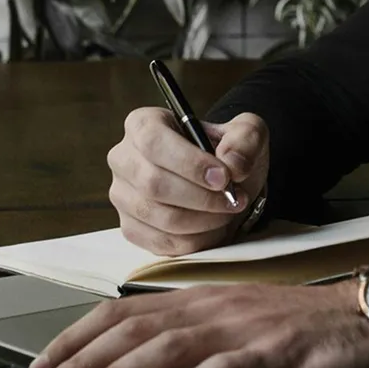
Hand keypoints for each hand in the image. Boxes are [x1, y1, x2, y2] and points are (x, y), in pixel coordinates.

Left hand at [27, 283, 368, 367]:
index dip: (79, 336)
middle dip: (81, 357)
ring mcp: (241, 328)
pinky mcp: (273, 352)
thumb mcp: (236, 328)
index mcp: (200, 301)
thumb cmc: (300, 327)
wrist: (365, 315)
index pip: (124, 313)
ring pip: (167, 346)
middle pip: (134, 328)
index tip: (43, 362)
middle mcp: (213, 308)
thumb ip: (192, 343)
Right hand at [107, 107, 270, 256]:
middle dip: (201, 197)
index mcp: (142, 124)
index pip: (153, 142)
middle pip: (153, 183)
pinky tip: (214, 228)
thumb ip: (244, 140)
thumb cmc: (226, 151)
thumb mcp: (245, 133)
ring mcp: (123, 196)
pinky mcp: (131, 228)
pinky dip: (195, 240)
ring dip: (202, 220)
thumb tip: (232, 164)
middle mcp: (124, 159)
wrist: (221, 181)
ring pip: (158, 217)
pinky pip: (160, 242)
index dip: (189, 163)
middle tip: (234, 199)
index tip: (222, 177)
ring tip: (227, 212)